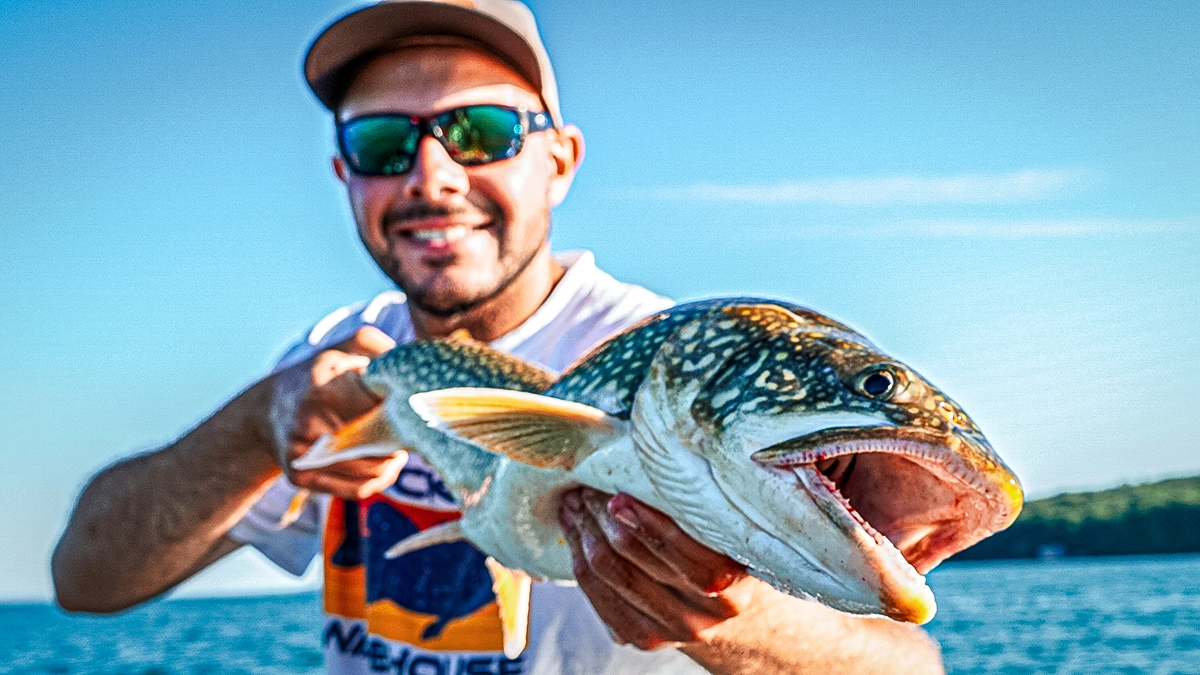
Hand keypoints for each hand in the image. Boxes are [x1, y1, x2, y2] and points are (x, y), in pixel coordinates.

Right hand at [268, 326, 406, 499]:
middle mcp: (306, 421)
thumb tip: (407, 358)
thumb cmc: (318, 376)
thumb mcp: (342, 349)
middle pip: (378, 442)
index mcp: (321, 386)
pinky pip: (357, 488)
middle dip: (402, 437)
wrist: (269, 409)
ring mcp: (301, 452)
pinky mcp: (301, 476)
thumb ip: (375, 345)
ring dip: (394, 462)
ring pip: (371, 471)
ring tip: (400, 445)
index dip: (401, 407)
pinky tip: (386, 464)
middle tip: (413, 428)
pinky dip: (380, 480)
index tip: (409, 404)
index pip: (379, 406)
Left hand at [558, 487, 751, 649]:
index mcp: (731, 584)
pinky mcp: (641, 638)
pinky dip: (579, 558)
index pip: (677, 552)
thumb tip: (655, 461)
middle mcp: (701, 614)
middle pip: (631, 558)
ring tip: (576, 503)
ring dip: (583, 532)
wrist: (739, 624)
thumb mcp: (733, 537)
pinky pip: (596, 595)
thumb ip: (704, 511)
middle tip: (588, 486)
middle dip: (602, 515)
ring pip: (607, 573)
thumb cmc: (732, 562)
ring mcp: (669, 631)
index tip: (618, 493)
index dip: (643, 520)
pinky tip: (575, 531)